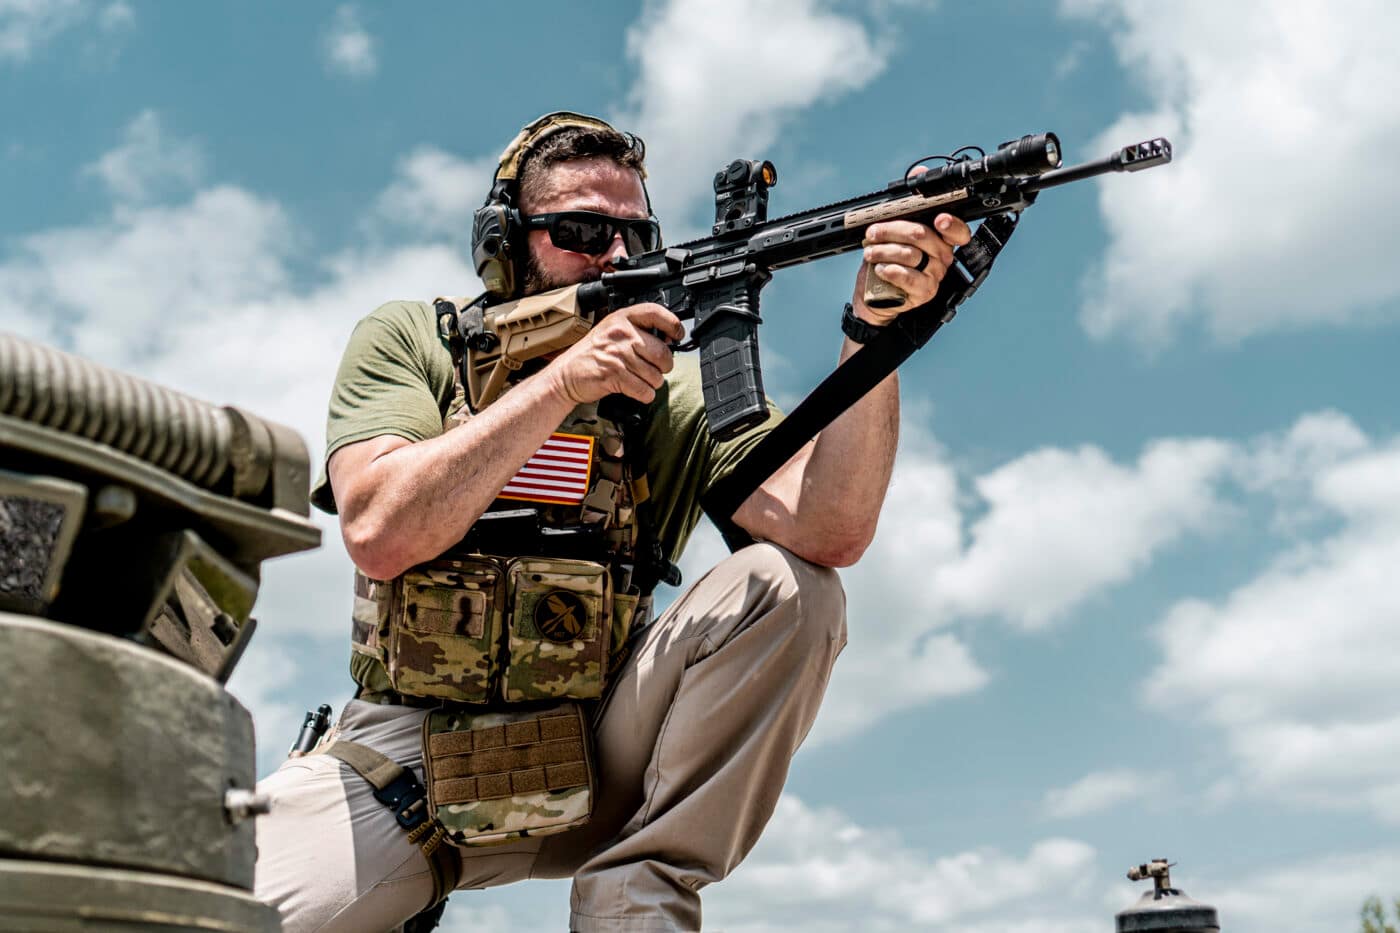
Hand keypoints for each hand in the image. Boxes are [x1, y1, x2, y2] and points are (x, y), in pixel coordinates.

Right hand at [547, 302, 684, 404]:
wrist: (565, 375)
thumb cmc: (591, 354)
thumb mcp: (612, 332)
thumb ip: (637, 330)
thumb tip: (669, 339)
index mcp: (621, 318)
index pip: (655, 313)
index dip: (673, 324)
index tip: (677, 335)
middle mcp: (620, 333)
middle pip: (662, 352)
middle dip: (665, 366)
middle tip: (657, 368)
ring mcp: (617, 354)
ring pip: (655, 375)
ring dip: (653, 382)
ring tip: (640, 379)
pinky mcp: (614, 375)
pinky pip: (644, 390)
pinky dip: (644, 394)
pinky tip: (635, 389)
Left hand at [853, 211, 972, 324]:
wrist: (878, 294)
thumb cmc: (887, 264)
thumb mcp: (893, 241)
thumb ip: (900, 229)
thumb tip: (887, 218)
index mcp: (941, 240)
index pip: (957, 231)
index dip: (952, 224)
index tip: (940, 220)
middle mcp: (943, 257)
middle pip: (921, 235)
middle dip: (891, 231)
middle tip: (873, 234)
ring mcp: (935, 275)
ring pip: (909, 254)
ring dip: (883, 251)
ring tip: (871, 253)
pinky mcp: (925, 291)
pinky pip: (907, 277)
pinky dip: (889, 271)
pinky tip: (880, 269)